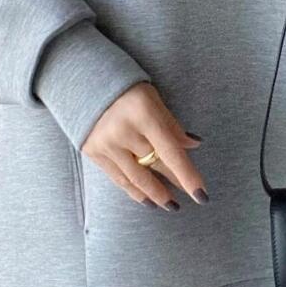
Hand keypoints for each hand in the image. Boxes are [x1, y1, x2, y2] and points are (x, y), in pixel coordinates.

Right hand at [80, 82, 208, 210]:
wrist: (83, 82)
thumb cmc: (127, 90)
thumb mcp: (154, 100)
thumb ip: (171, 125)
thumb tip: (194, 145)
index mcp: (144, 113)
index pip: (171, 151)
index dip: (188, 176)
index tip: (201, 196)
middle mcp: (124, 131)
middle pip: (155, 164)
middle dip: (174, 182)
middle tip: (189, 197)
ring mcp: (106, 143)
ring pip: (137, 178)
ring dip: (156, 194)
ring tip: (170, 205)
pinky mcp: (92, 152)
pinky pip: (118, 178)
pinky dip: (134, 191)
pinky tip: (147, 200)